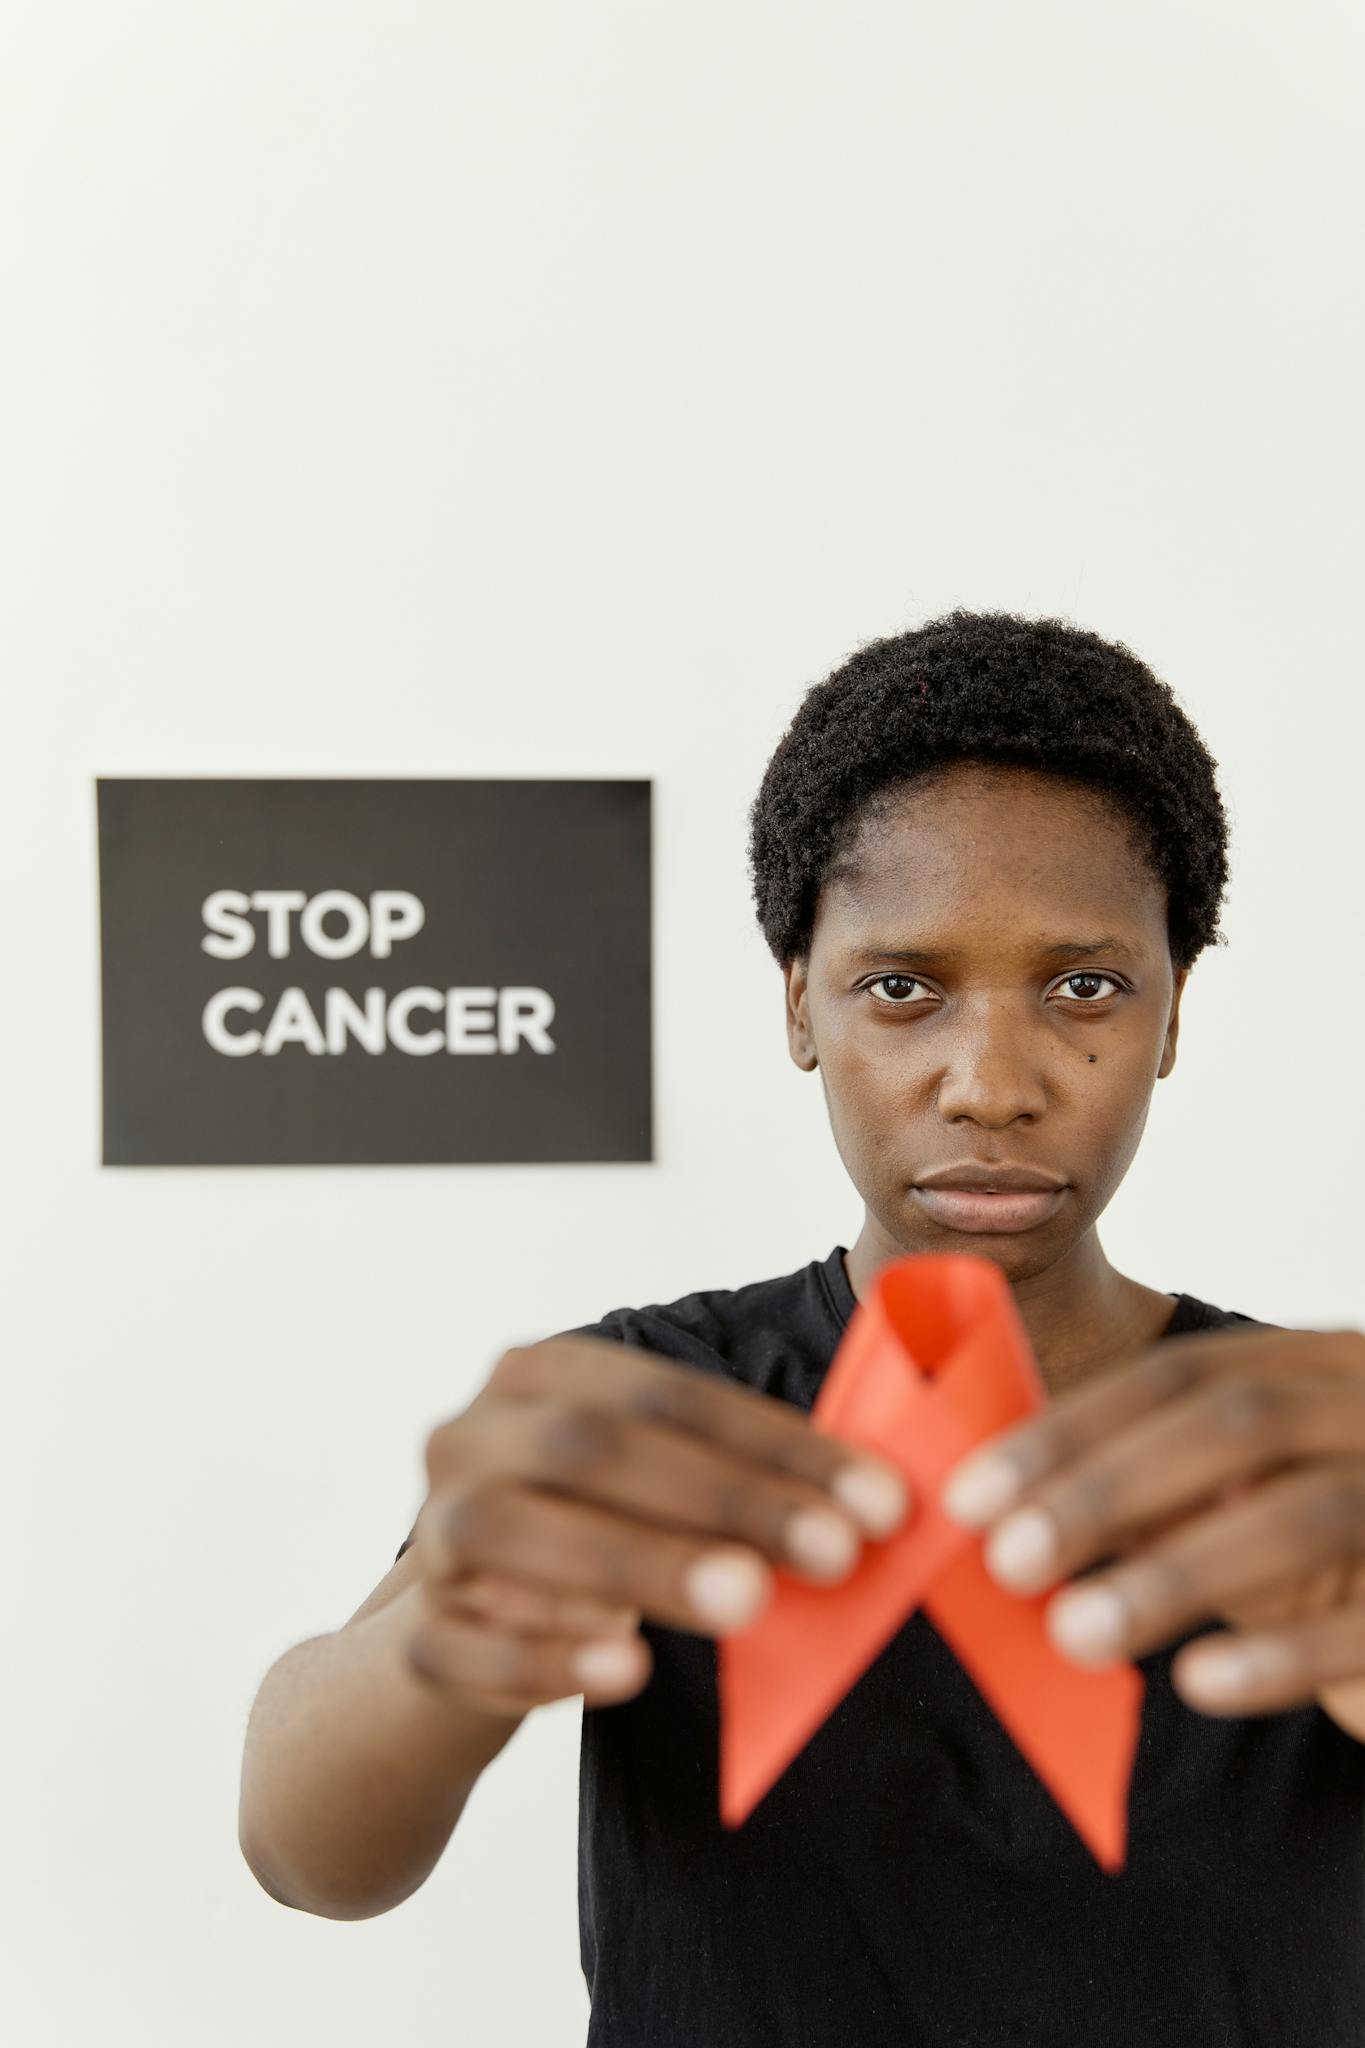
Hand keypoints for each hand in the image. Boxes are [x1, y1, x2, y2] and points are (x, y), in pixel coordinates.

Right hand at [405, 1334, 911, 1717]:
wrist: (456, 1637)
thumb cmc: (589, 1537)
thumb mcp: (650, 1487)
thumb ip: (734, 1481)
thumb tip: (875, 1507)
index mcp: (537, 1374)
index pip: (664, 1394)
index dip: (776, 1444)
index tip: (881, 1501)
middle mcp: (470, 1436)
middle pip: (592, 1451)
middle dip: (724, 1499)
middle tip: (836, 1553)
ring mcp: (432, 1534)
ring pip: (519, 1534)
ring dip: (643, 1566)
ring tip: (748, 1602)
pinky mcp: (417, 1638)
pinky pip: (468, 1646)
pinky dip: (550, 1662)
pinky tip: (627, 1671)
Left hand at [937, 1324, 1364, 1723]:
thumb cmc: (1340, 1558)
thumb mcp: (1248, 1502)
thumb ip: (1156, 1494)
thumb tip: (1003, 1513)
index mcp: (1320, 1365)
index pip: (1178, 1377)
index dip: (1068, 1430)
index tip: (967, 1495)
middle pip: (1237, 1424)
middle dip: (1105, 1488)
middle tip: (1004, 1560)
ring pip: (1305, 1514)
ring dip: (1176, 1575)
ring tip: (1075, 1632)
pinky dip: (1282, 1656)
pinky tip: (1201, 1683)